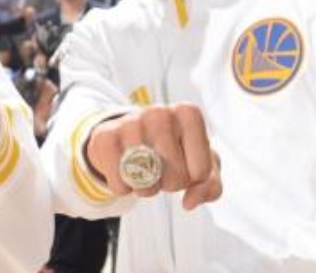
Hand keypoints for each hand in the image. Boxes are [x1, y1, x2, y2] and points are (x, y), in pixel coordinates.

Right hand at [85, 103, 221, 209]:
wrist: (128, 133)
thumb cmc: (172, 148)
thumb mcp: (200, 163)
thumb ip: (210, 186)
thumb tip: (190, 202)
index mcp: (188, 114)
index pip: (201, 172)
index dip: (193, 177)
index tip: (183, 160)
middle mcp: (160, 113)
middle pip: (176, 179)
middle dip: (170, 182)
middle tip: (161, 165)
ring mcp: (130, 123)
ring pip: (148, 185)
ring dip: (146, 187)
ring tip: (143, 167)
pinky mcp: (105, 138)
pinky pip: (121, 186)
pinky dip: (124, 187)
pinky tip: (124, 168)